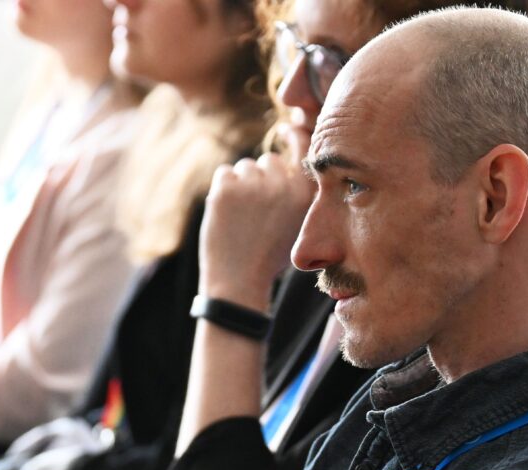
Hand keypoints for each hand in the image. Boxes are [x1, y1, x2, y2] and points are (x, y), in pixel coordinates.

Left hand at [200, 152, 314, 309]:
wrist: (240, 280)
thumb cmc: (269, 257)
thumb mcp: (298, 226)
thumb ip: (297, 194)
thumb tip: (287, 158)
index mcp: (304, 195)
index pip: (302, 149)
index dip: (293, 139)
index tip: (286, 131)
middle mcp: (282, 185)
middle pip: (269, 161)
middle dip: (261, 178)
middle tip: (255, 208)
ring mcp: (253, 185)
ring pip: (245, 167)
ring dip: (241, 184)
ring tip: (241, 215)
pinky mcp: (226, 188)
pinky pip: (224, 173)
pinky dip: (222, 190)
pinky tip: (227, 213)